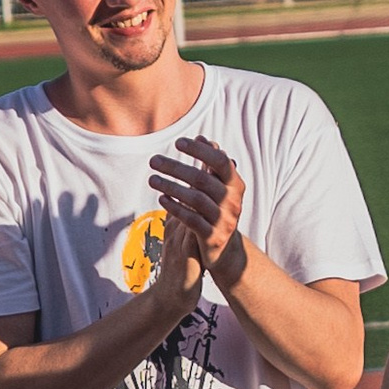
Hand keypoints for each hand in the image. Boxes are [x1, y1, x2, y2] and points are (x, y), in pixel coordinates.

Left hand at [149, 134, 246, 281]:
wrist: (226, 250)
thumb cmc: (218, 211)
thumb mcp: (219, 188)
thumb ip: (211, 165)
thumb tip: (203, 137)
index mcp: (236, 184)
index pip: (220, 161)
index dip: (200, 150)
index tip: (178, 143)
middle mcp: (233, 201)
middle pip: (202, 179)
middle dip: (175, 167)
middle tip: (153, 160)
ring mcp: (224, 220)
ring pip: (195, 199)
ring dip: (171, 186)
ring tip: (152, 179)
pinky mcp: (213, 237)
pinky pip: (191, 220)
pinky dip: (175, 208)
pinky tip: (161, 199)